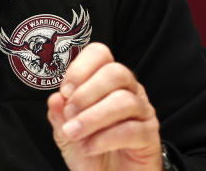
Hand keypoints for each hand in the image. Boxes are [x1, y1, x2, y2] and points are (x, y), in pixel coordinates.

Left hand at [46, 43, 161, 170]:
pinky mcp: (150, 136)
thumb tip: (55, 99)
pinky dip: (105, 138)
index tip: (65, 90)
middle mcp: (129, 90)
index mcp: (107, 81)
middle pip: (116, 72)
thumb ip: (59, 115)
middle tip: (69, 113)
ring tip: (74, 132)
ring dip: (92, 117)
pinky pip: (131, 130)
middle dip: (87, 92)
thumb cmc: (91, 151)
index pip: (100, 54)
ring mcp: (142, 112)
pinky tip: (90, 147)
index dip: (80, 68)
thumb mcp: (66, 132)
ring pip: (123, 100)